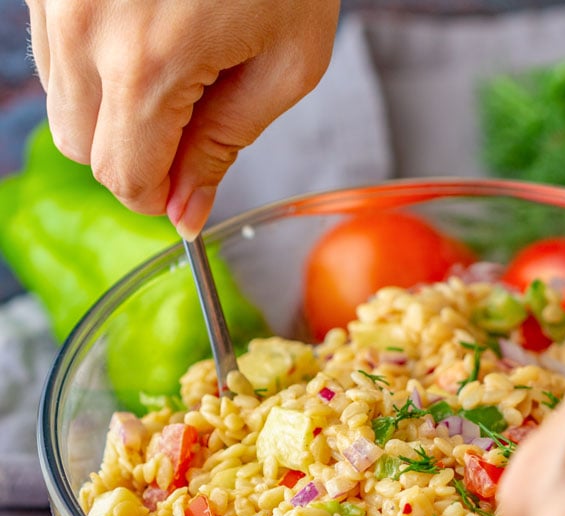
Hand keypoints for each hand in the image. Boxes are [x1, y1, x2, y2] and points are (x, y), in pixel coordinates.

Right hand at [26, 0, 339, 237]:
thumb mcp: (286, 63)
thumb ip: (226, 145)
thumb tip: (186, 210)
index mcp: (147, 64)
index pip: (125, 178)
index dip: (160, 195)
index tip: (186, 184)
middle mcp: (84, 29)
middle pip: (83, 148)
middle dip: (135, 155)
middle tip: (188, 119)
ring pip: (61, 103)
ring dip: (110, 109)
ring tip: (172, 62)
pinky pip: (51, 51)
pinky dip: (91, 64)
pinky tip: (141, 33)